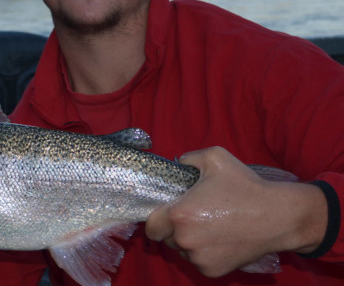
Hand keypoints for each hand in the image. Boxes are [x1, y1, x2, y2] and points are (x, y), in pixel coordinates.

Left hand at [145, 146, 326, 277]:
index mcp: (180, 215)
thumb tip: (178, 162)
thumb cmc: (246, 187)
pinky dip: (205, 253)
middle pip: (167, 238)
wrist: (278, 216)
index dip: (157, 219)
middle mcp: (186, 240)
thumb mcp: (215, 158)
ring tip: (211, 226)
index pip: (151, 226)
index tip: (168, 214)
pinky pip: (199, 261)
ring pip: (183, 251)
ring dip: (190, 241)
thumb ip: (188, 158)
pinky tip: (220, 239)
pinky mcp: (213, 271)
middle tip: (195, 217)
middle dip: (175, 229)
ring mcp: (199, 258)